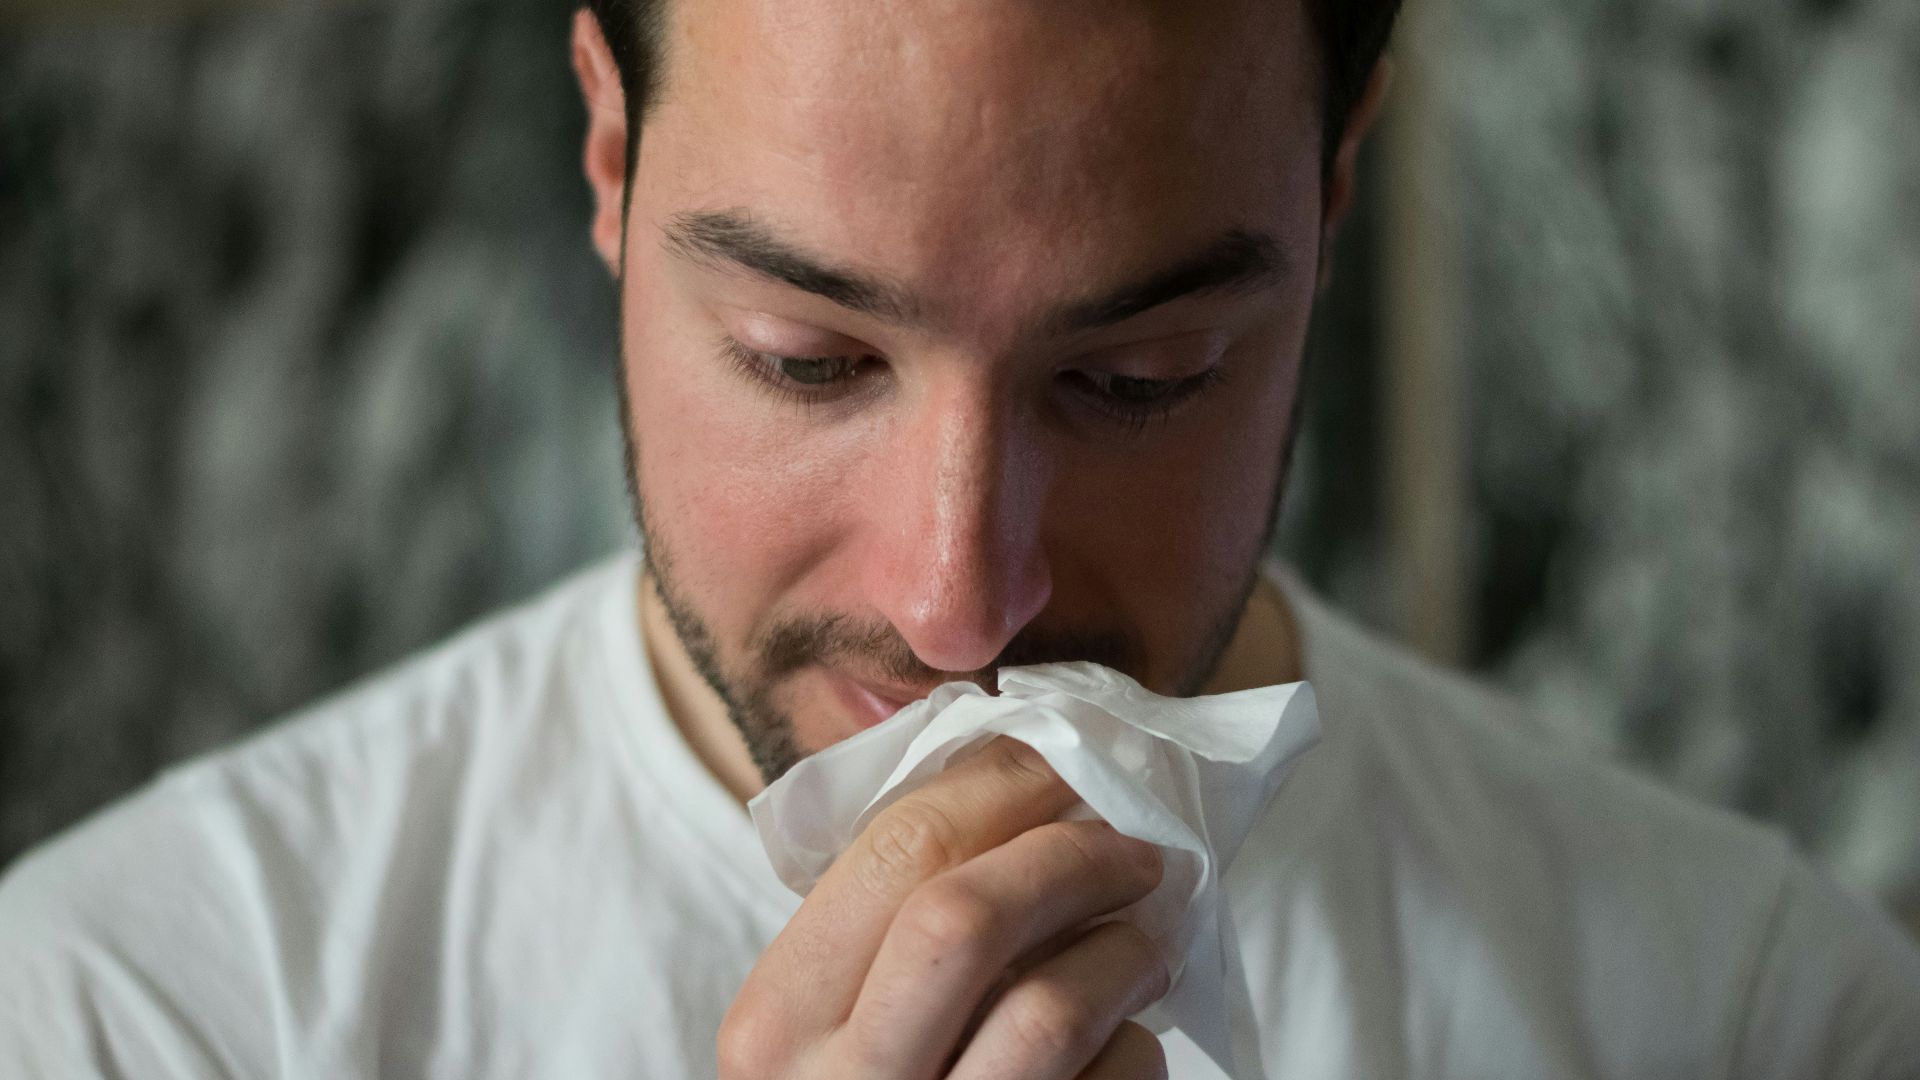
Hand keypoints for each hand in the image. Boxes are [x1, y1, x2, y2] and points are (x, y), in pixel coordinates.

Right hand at [719, 737, 1170, 1079]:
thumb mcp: (830, 1028)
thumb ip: (886, 928)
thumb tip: (1026, 783)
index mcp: (775, 1024)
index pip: (895, 849)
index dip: (1005, 785)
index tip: (1069, 765)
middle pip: (963, 916)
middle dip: (1071, 856)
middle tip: (1137, 846)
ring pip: (1049, 1010)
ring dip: (1126, 951)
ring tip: (1152, 937)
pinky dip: (1137, 1052)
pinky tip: (1126, 1045)